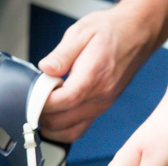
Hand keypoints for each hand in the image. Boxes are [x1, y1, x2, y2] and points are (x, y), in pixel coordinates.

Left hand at [37, 0, 167, 142]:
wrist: (136, 34)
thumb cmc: (112, 31)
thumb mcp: (82, 32)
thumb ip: (62, 54)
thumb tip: (46, 69)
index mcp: (94, 76)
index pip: (64, 100)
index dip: (42, 101)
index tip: (30, 94)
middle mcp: (100, 96)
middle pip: (63, 121)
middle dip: (42, 113)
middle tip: (32, 98)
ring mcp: (102, 105)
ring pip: (71, 131)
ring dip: (51, 125)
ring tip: (41, 107)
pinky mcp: (102, 107)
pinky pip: (80, 128)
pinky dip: (63, 128)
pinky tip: (55, 114)